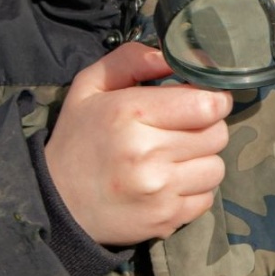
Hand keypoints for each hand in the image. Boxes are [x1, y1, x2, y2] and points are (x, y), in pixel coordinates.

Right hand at [45, 43, 232, 244]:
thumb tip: (173, 56)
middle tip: (183, 130)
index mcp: (130, 114)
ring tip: (175, 158)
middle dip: (207, 128)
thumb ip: (131, 60)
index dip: (212, 99)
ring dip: (202, 160)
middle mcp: (148, 153)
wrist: (56, 203)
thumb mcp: (91, 86)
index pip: (207, 104)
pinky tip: (170, 183)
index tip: (201, 101)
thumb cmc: (79, 138)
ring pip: (216, 167)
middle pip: (218, 134)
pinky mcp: (166, 219)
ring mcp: (159, 190)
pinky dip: (195, 189)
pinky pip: (207, 197)